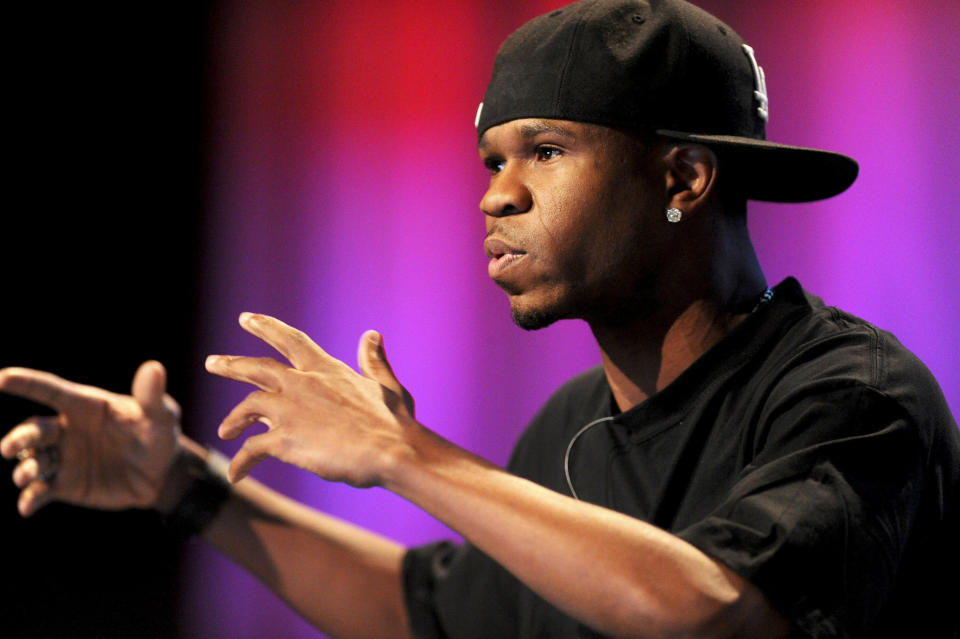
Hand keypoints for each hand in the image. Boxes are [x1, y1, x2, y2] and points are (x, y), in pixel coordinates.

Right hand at [0, 361, 181, 515]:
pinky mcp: (66, 484)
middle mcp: (68, 429)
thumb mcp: (161, 416)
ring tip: (25, 476)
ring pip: (34, 460)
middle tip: (9, 447)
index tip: (1, 377)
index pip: (51, 390)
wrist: (162, 474)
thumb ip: (152, 396)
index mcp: (86, 406)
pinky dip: (31, 497)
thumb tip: (154, 368)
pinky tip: (27, 506)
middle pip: (35, 429)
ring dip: (25, 468)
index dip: (26, 382)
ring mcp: (65, 458)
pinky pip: (42, 490)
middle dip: (19, 437)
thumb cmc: (159, 435)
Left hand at [205, 313, 416, 486]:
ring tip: (224, 430)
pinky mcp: (284, 441)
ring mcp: (289, 411)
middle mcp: (302, 384)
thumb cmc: (394, 422)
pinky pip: (251, 450)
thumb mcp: (386, 385)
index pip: (290, 341)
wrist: (391, 452)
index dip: (267, 327)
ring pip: (247, 408)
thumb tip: (371, 335)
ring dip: (233, 419)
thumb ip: (373, 361)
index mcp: (326, 369)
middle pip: (256, 368)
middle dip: (231, 365)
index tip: (247, 318)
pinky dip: (241, 463)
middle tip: (212, 363)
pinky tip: (235, 475)